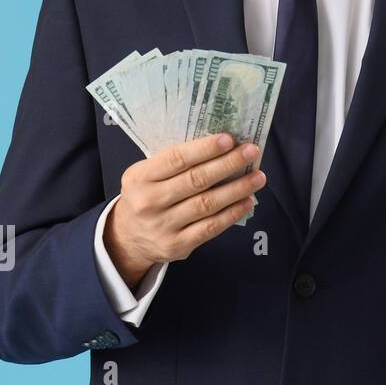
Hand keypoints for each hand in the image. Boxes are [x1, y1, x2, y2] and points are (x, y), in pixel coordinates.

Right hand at [105, 133, 264, 288]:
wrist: (127, 237)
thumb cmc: (147, 195)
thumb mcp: (146, 175)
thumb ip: (174, 162)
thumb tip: (221, 145)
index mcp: (140, 177)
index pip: (176, 159)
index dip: (205, 148)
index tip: (229, 139)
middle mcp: (149, 202)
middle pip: (196, 180)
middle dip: (228, 164)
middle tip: (252, 152)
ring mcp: (163, 226)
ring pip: (207, 204)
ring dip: (237, 189)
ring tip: (258, 176)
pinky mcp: (177, 245)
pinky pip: (211, 227)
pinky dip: (233, 213)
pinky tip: (248, 201)